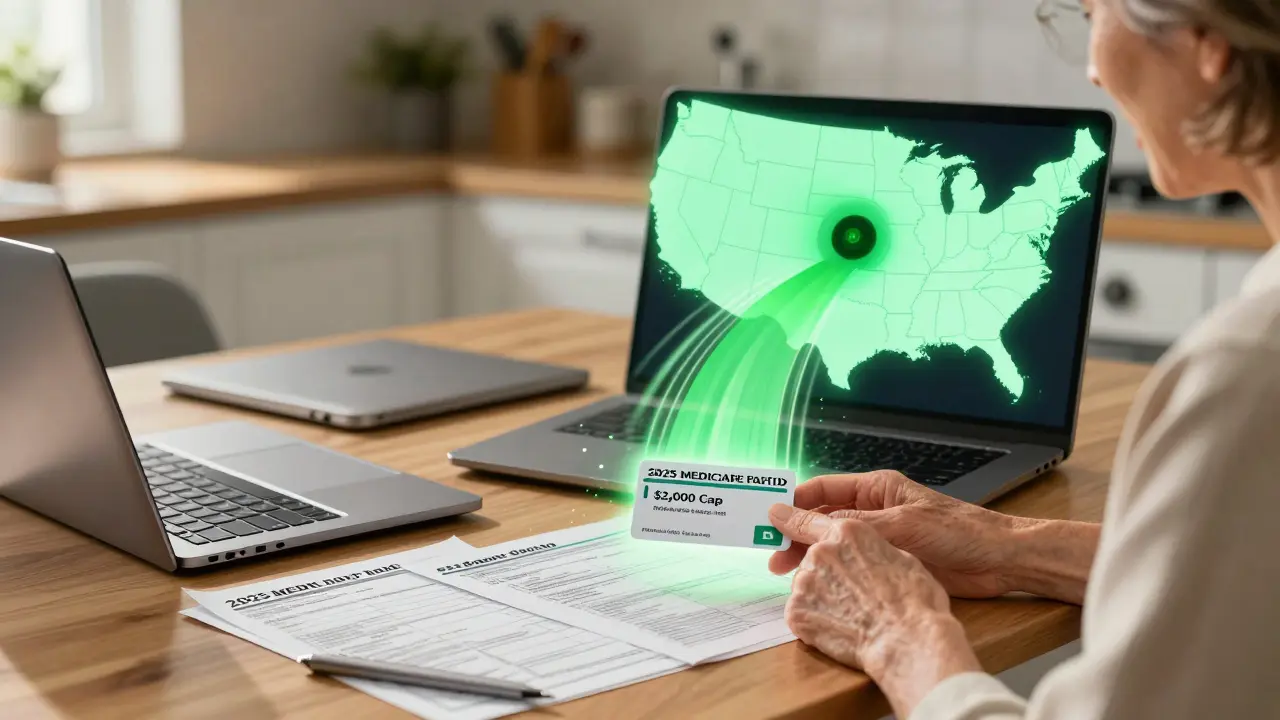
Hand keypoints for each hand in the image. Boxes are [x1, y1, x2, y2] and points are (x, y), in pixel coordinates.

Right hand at [769, 470, 1020, 598]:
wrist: (999, 560)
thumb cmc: (957, 531)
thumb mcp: (896, 525)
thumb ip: (845, 523)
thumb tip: (799, 516)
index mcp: (876, 489)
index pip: (822, 490)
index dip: (794, 502)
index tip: (769, 517)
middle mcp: (875, 511)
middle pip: (824, 519)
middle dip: (797, 535)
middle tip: (774, 555)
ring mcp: (882, 538)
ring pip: (836, 545)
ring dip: (813, 556)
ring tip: (789, 574)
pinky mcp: (890, 563)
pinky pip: (853, 566)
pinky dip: (835, 573)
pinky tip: (821, 584)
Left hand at [770, 505, 980, 716]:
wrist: (906, 640)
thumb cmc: (914, 600)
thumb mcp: (899, 557)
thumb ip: (869, 548)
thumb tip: (864, 553)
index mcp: (846, 533)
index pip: (807, 521)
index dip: (791, 520)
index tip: (775, 516)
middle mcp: (820, 552)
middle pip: (812, 560)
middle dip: (826, 574)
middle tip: (852, 596)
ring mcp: (804, 583)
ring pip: (806, 586)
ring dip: (821, 597)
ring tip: (851, 616)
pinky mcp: (796, 613)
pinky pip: (801, 613)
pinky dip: (815, 621)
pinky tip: (840, 630)